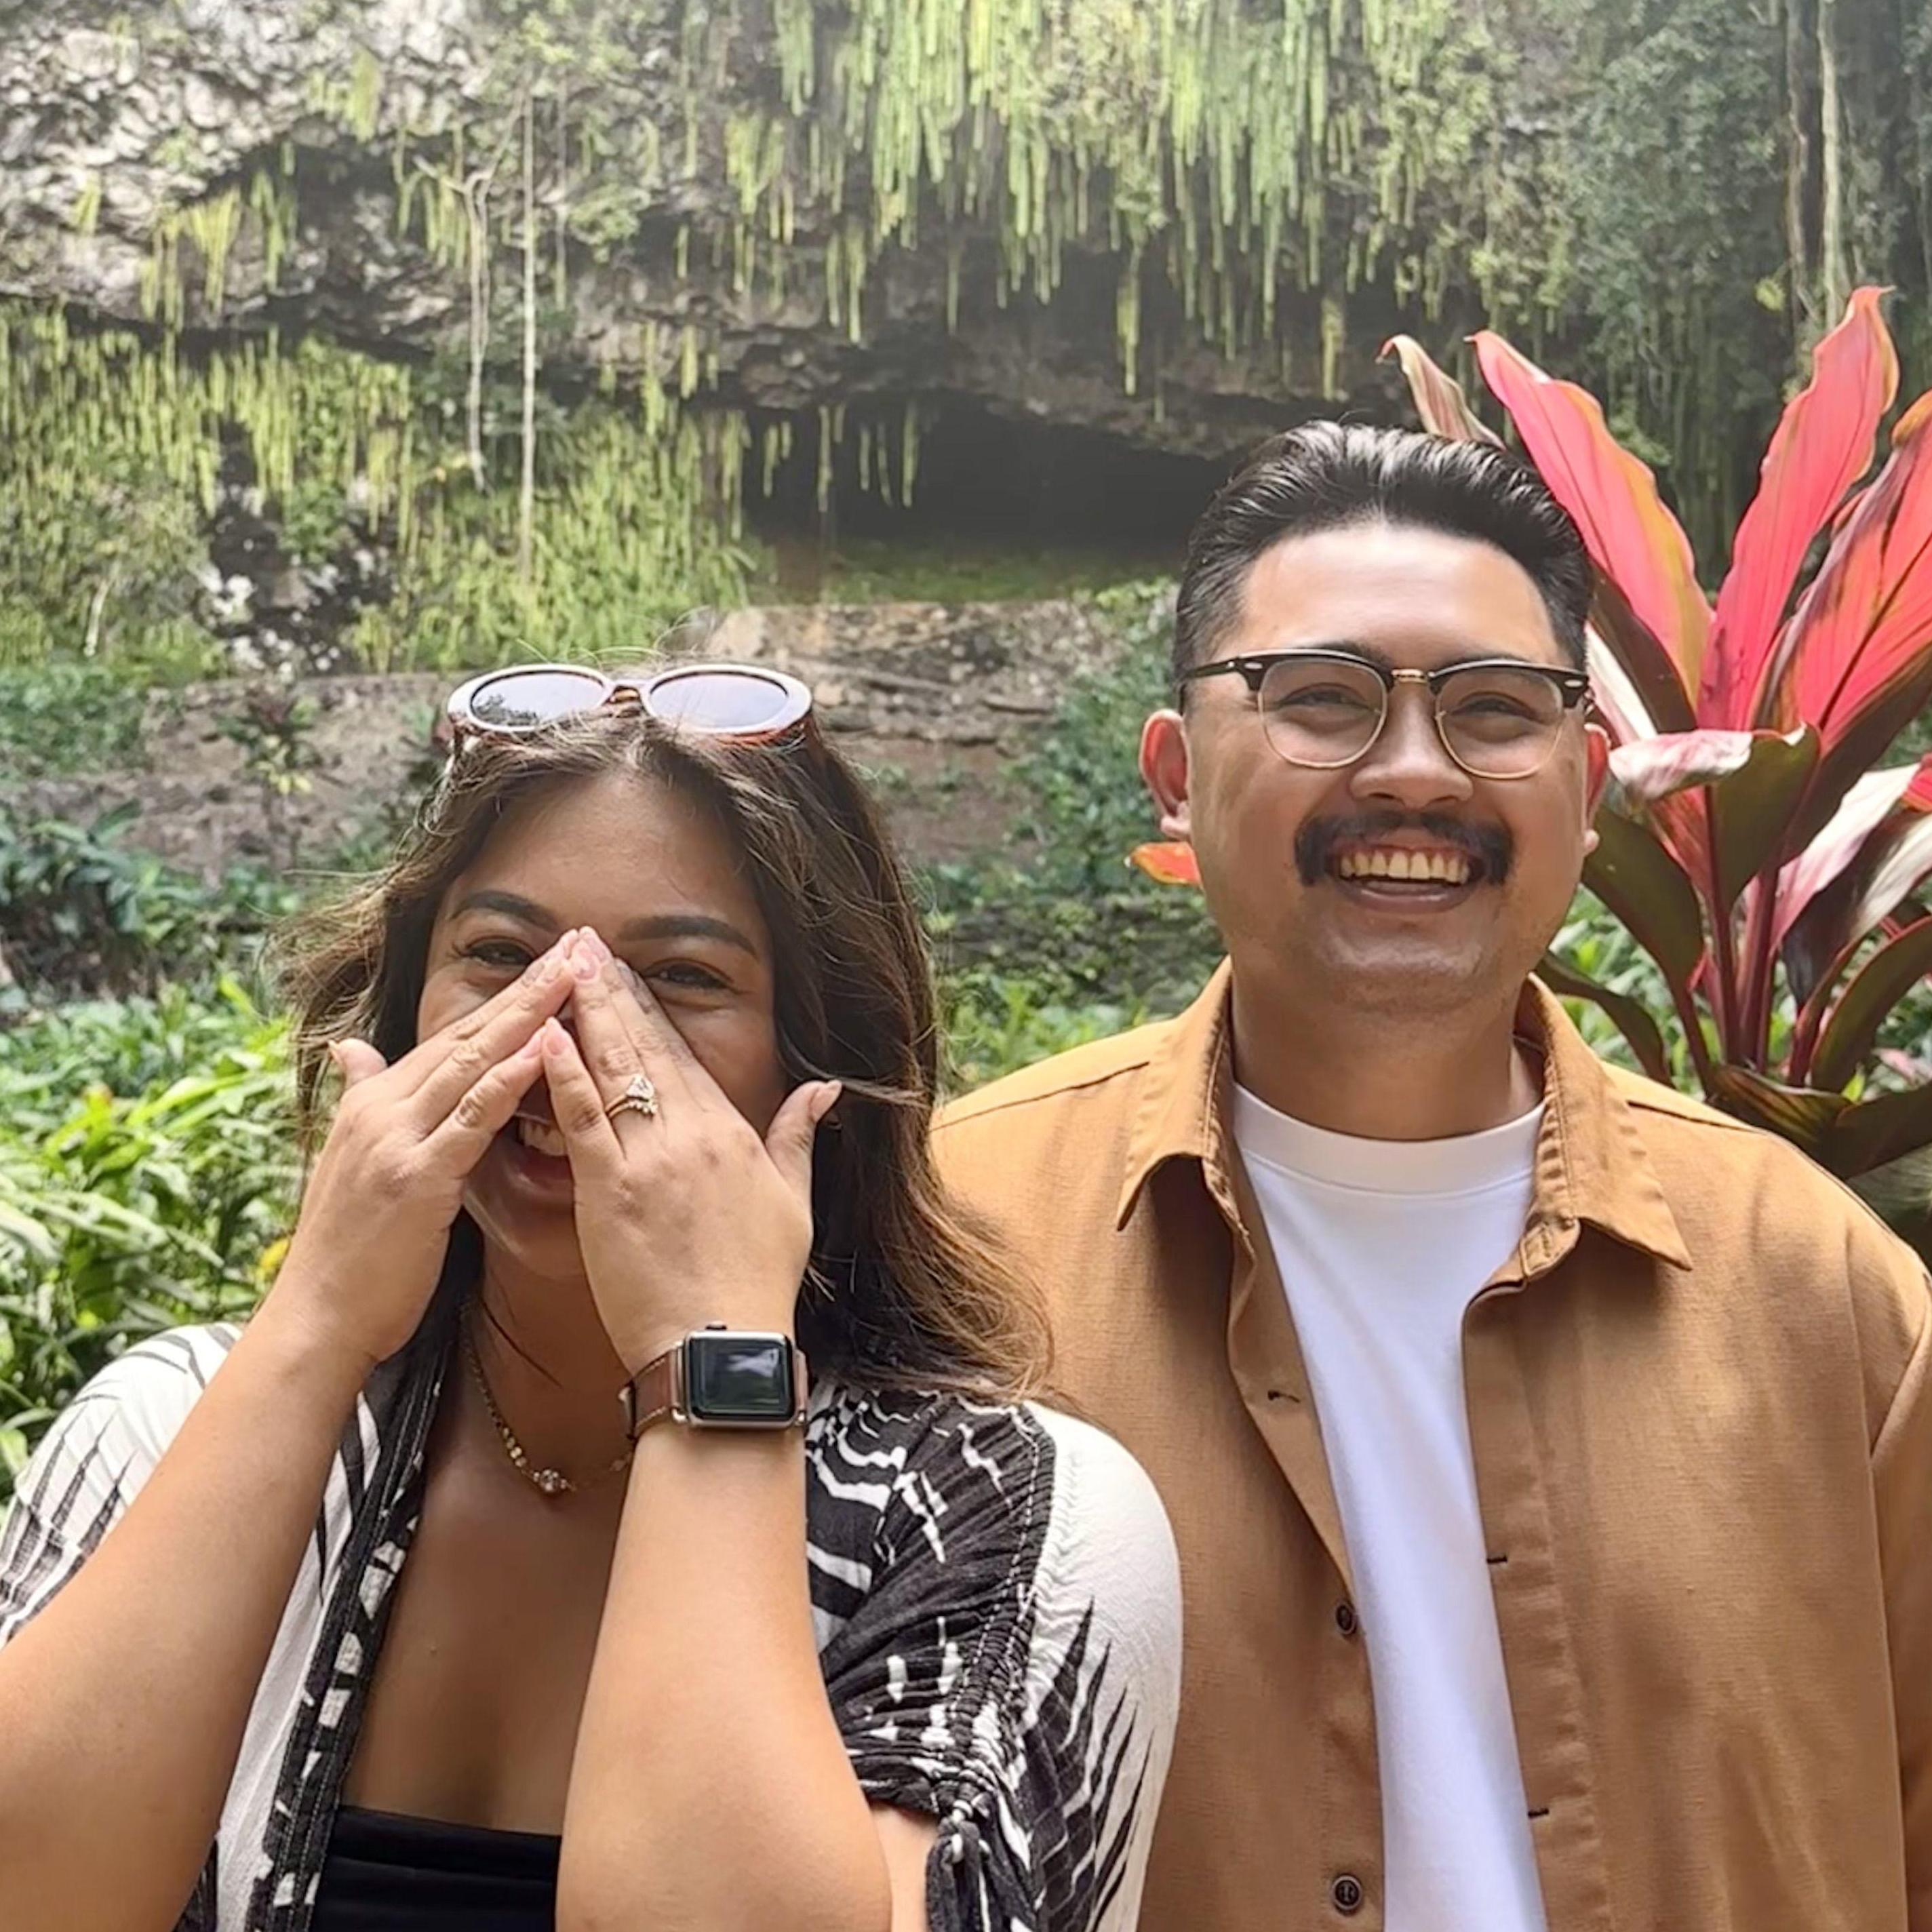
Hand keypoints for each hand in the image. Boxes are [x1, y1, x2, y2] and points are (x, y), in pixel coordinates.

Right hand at [266, 930, 580, 1372]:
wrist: (316, 1320)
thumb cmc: (348, 1253)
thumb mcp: (352, 1163)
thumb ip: (362, 1100)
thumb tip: (351, 1049)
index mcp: (375, 1103)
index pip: (454, 1036)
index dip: (508, 997)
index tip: (557, 959)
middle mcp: (383, 1109)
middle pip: (468, 1033)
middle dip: (528, 987)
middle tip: (581, 943)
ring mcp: (396, 1141)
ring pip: (472, 1062)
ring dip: (528, 1015)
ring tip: (575, 975)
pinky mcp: (415, 1179)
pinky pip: (469, 1120)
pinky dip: (506, 1081)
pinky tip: (543, 1049)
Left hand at [536, 929, 839, 1373]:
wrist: (722, 1348)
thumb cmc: (757, 1284)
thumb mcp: (794, 1202)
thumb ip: (799, 1137)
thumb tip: (826, 1088)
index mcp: (732, 1133)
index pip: (684, 1055)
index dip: (651, 1008)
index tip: (626, 970)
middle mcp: (691, 1135)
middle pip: (645, 1048)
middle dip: (612, 992)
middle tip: (583, 944)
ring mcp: (649, 1160)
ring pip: (612, 1070)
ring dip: (583, 1014)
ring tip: (558, 968)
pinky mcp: (609, 1191)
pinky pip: (581, 1120)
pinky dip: (561, 1074)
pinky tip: (541, 1035)